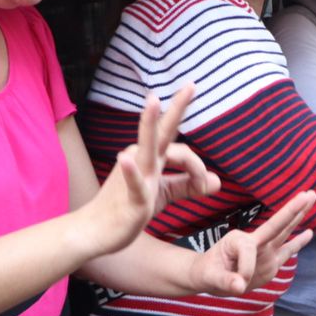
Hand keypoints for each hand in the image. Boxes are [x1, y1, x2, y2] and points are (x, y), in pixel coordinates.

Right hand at [80, 87, 218, 256]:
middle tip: (191, 84)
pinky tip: (124, 158)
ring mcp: (135, 176)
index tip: (204, 188)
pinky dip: (130, 171)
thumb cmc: (129, 208)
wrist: (97, 231)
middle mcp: (142, 161)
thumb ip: (188, 185)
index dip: (198, 169)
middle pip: (162, 131)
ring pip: (146, 147)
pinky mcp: (130, 197)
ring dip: (149, 123)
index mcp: (152, 159)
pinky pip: (132, 181)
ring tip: (152, 100)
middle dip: (177, 108)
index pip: (183, 151)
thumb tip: (218, 182)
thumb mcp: (163, 194)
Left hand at [191, 191, 315, 294]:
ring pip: (284, 232)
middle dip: (292, 210)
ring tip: (311, 198)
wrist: (209, 277)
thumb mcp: (210, 278)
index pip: (249, 252)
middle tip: (309, 193)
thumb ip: (225, 281)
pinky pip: (287, 250)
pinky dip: (299, 242)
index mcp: (237, 241)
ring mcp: (265, 252)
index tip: (237, 285)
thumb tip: (240, 287)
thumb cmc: (207, 273)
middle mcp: (254, 242)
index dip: (244, 269)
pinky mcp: (271, 262)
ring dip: (298, 216)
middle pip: (277, 225)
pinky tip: (309, 232)